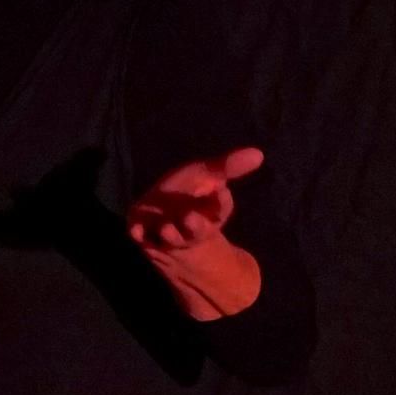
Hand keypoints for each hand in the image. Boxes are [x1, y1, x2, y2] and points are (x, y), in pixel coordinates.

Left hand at [124, 147, 267, 319]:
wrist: (157, 217)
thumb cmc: (186, 193)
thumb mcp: (207, 175)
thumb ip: (229, 166)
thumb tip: (259, 154)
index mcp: (210, 214)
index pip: (220, 209)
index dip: (220, 202)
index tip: (220, 190)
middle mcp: (192, 228)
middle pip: (198, 230)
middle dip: (195, 226)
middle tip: (190, 218)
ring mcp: (169, 236)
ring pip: (173, 239)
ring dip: (170, 234)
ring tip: (166, 228)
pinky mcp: (146, 239)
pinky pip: (142, 240)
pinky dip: (140, 236)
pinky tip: (136, 232)